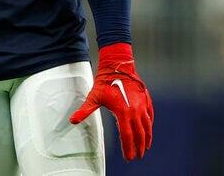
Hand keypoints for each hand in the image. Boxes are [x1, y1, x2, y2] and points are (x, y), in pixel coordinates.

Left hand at [70, 43, 153, 159]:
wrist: (117, 65)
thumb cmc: (104, 81)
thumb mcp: (93, 97)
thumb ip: (84, 110)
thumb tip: (72, 120)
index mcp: (123, 112)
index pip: (127, 136)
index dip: (128, 148)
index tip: (129, 157)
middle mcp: (135, 110)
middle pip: (139, 134)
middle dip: (139, 147)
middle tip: (138, 156)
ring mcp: (142, 104)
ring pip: (147, 126)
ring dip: (147, 138)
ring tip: (146, 147)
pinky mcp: (145, 99)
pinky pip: (150, 115)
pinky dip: (150, 124)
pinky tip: (148, 129)